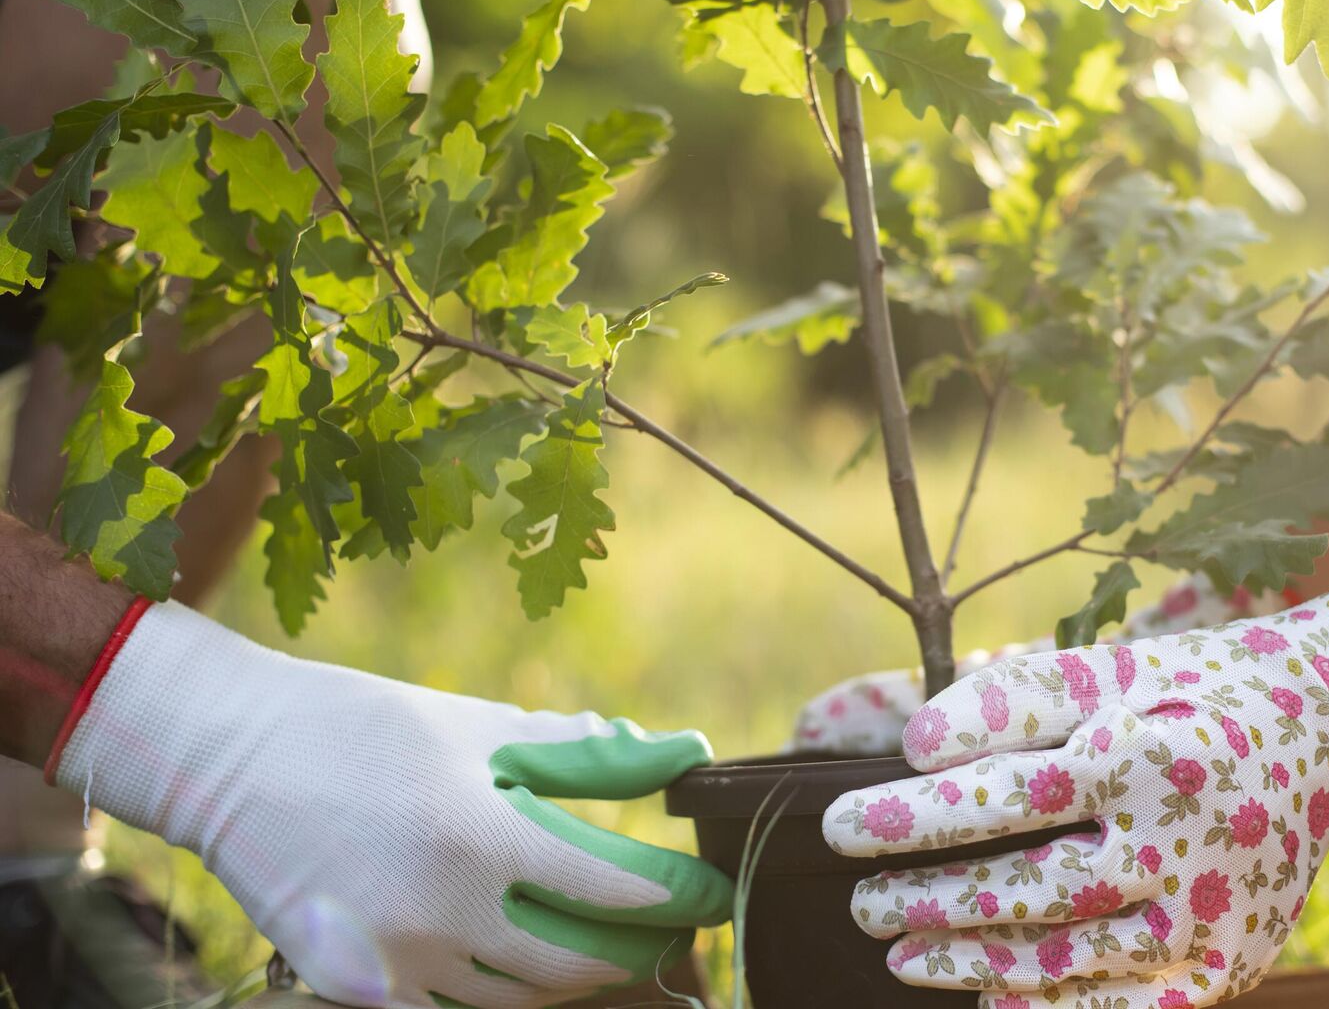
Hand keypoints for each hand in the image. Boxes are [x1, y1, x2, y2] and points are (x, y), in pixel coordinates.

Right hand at [48, 602, 732, 1008]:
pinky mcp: (359, 990)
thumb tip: (685, 753)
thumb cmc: (369, 730)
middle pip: (584, 960)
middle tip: (672, 925)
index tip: (714, 890)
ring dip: (578, 973)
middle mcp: (442, 911)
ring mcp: (396, 963)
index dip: (681, 896)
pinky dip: (505, 992)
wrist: (231, 761)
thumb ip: (590, 754)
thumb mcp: (483, 729)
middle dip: (643, 945)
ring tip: (609, 940)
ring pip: (526, 997)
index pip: (619, 889)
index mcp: (481, 834)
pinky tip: (528, 960)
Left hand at [822, 538, 1328, 1007]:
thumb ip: (1011, 697)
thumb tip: (913, 745)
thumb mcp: (1110, 669)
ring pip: (1062, 959)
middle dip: (925, 901)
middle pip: (1024, 891)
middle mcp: (1184, 843)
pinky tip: (989, 998)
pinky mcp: (1226, 966)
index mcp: (1148, 756)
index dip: (910, 818)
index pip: (1005, 797)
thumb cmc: (1190, 689)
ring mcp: (1208, 917)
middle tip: (861, 903)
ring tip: (901, 955)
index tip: (838, 828)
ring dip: (969, 962)